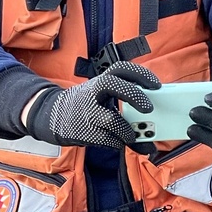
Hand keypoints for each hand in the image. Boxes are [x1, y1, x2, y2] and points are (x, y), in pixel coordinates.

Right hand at [26, 62, 160, 148]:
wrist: (54, 116)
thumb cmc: (88, 104)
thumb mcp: (101, 94)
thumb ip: (122, 98)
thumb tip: (151, 116)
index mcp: (101, 81)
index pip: (121, 69)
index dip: (140, 74)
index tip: (156, 85)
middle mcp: (93, 93)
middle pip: (114, 85)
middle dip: (134, 95)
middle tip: (149, 108)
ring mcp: (87, 113)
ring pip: (111, 119)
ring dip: (127, 129)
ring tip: (133, 135)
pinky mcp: (84, 131)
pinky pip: (107, 139)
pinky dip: (118, 142)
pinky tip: (120, 142)